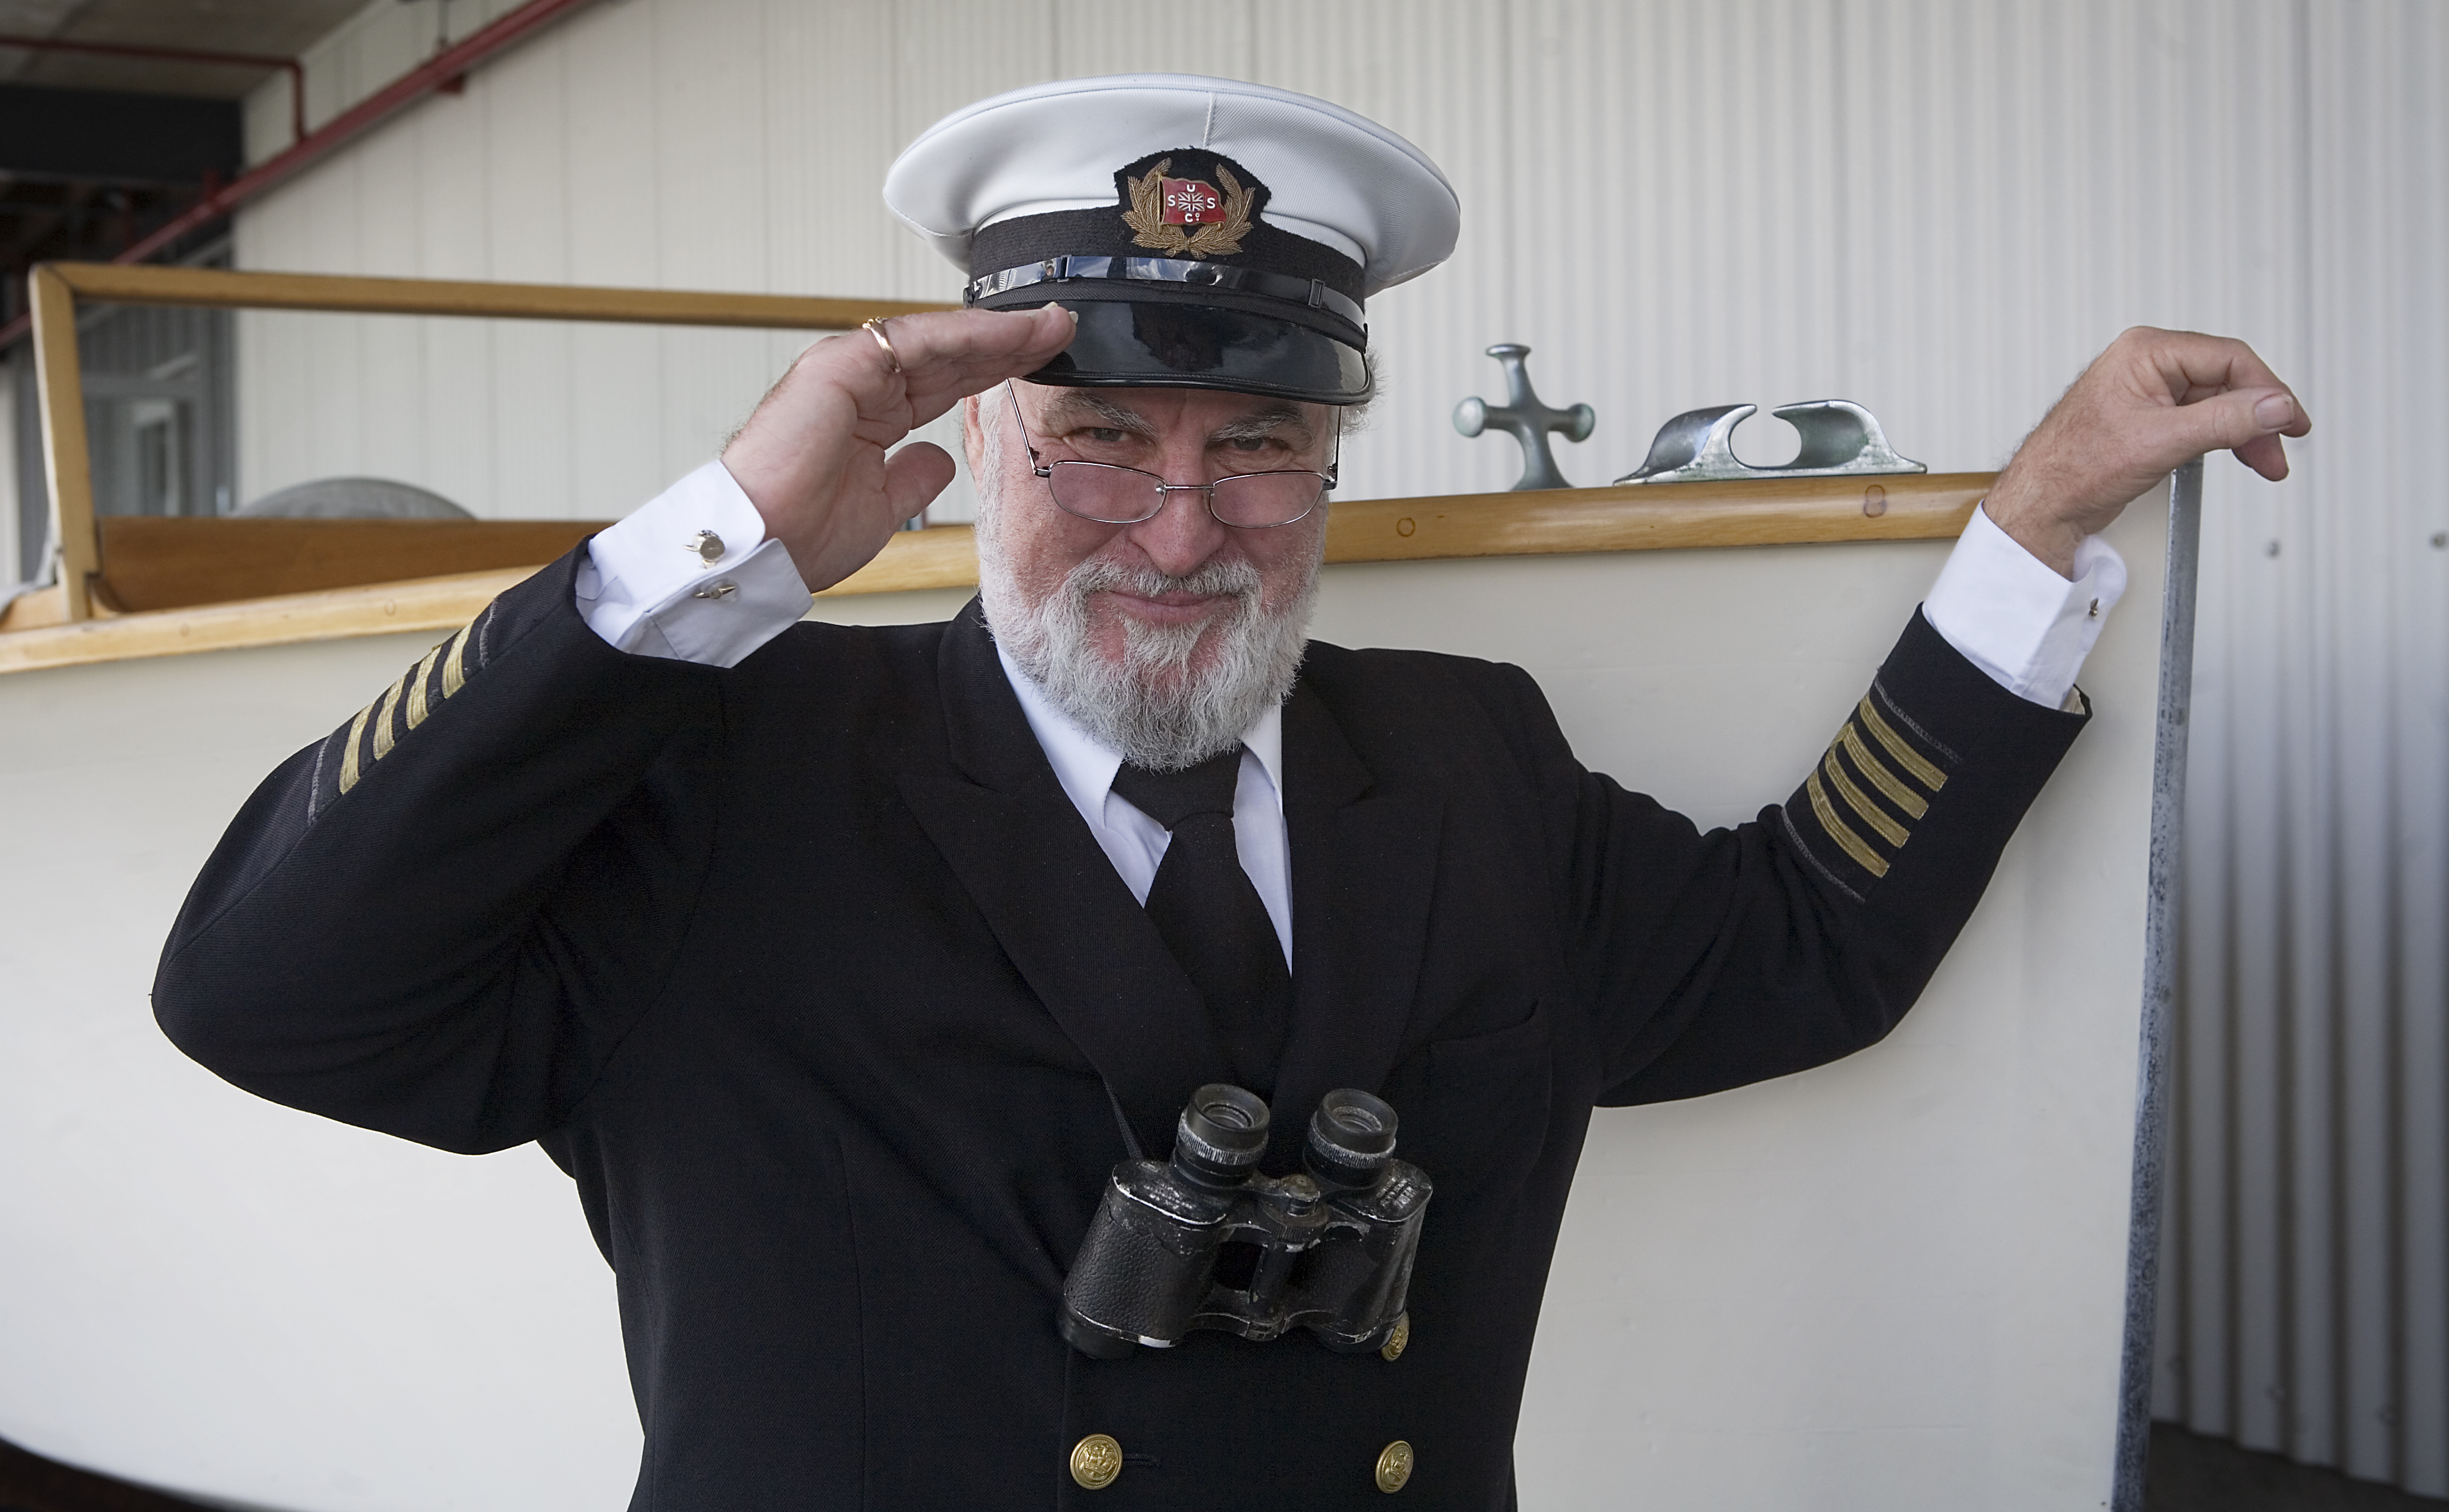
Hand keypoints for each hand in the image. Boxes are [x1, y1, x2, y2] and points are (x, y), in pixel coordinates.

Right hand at [721, 305, 1075, 590]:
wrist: (762, 547)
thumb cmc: (804, 534)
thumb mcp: (882, 507)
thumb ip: (912, 477)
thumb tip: (940, 459)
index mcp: (871, 415)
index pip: (947, 382)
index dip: (996, 370)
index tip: (1042, 363)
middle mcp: (863, 385)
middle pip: (951, 355)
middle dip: (1009, 343)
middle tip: (1060, 330)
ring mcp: (850, 369)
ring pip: (939, 340)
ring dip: (998, 331)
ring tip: (1049, 325)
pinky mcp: (840, 364)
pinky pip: (916, 342)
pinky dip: (966, 334)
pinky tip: (1008, 332)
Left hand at [1984, 326, 2310, 575]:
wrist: (2042, 505)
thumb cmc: (2074, 467)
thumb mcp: (2161, 441)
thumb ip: (2225, 421)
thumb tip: (2275, 405)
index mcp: (2145, 352)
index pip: (2228, 357)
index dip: (2267, 390)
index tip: (2290, 420)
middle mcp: (2147, 364)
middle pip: (2227, 380)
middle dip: (2258, 417)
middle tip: (2279, 448)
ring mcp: (2148, 391)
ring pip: (2217, 402)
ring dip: (2245, 431)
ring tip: (2264, 461)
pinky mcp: (2148, 418)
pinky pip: (2200, 419)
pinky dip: (2223, 438)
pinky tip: (2237, 455)